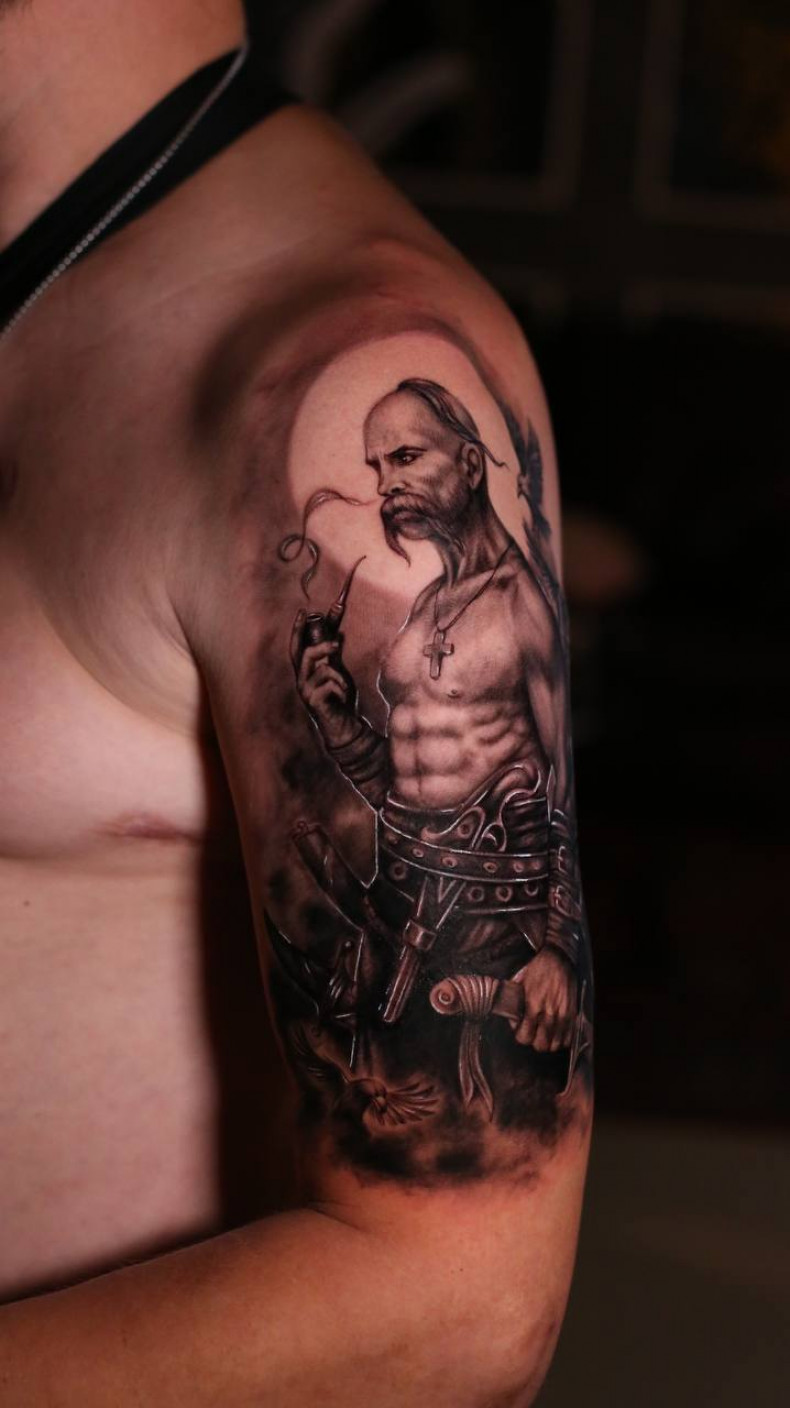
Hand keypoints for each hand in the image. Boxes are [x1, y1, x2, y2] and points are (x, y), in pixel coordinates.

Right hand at [290, 610, 357, 747]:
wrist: (343, 725)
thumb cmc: (339, 698)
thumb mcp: (337, 672)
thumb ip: (334, 654)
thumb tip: (338, 634)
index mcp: (305, 671)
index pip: (296, 646)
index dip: (297, 629)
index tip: (302, 611)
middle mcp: (301, 679)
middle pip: (304, 654)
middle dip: (321, 645)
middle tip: (338, 643)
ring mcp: (305, 691)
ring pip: (321, 669)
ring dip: (338, 675)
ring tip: (345, 685)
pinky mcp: (313, 702)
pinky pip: (329, 684)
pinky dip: (340, 687)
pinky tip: (342, 697)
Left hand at [510, 948, 577, 1052]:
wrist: (559, 958)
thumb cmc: (537, 969)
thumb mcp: (520, 983)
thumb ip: (516, 1004)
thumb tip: (514, 1020)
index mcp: (533, 1005)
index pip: (525, 1037)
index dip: (521, 1036)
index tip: (521, 1030)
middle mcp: (549, 1012)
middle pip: (541, 1045)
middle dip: (534, 1041)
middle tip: (533, 1033)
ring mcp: (563, 1014)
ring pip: (556, 1044)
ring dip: (548, 1042)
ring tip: (544, 1033)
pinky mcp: (573, 1012)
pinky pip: (568, 1037)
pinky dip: (561, 1039)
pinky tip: (556, 1032)